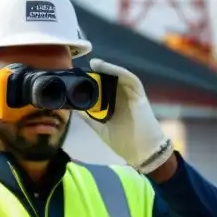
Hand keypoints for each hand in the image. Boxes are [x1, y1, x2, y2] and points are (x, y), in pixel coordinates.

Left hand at [77, 58, 173, 173]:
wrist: (143, 152)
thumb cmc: (124, 141)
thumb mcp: (100, 127)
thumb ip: (89, 116)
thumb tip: (72, 107)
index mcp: (112, 102)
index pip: (100, 87)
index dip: (89, 80)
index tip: (75, 76)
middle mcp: (121, 95)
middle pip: (108, 78)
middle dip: (96, 72)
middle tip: (81, 68)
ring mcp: (130, 94)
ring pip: (118, 75)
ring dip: (106, 68)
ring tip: (93, 64)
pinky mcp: (139, 94)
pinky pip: (129, 79)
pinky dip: (117, 71)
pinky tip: (106, 68)